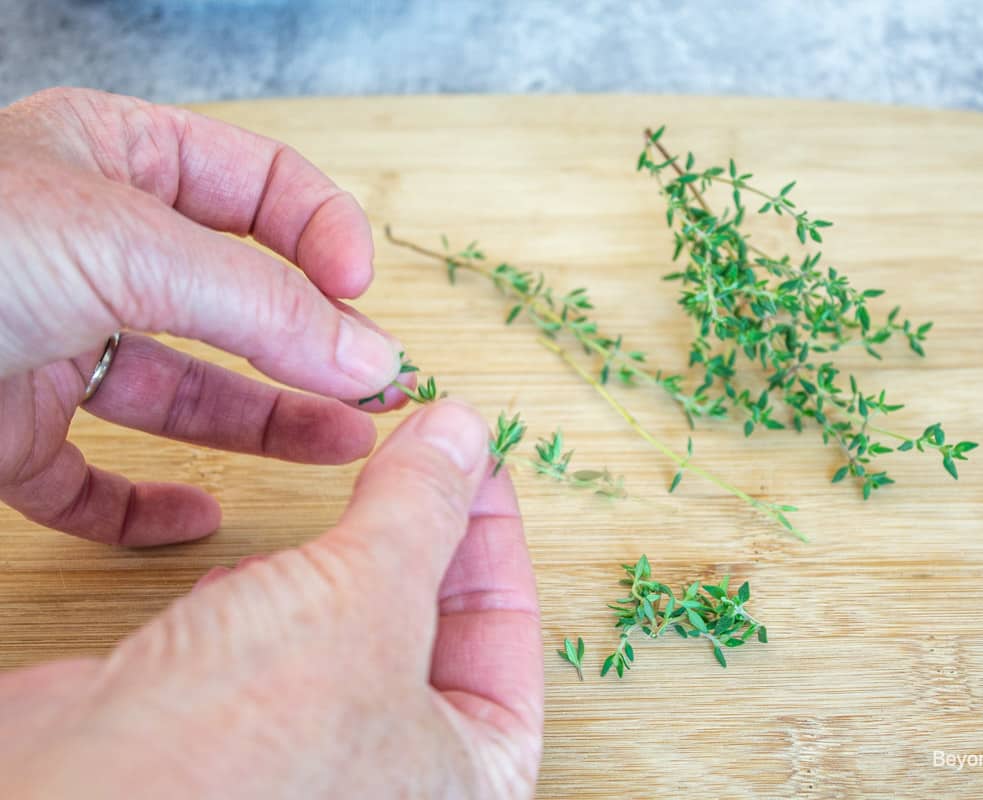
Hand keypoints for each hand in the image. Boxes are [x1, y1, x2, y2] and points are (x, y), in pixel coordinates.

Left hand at [0, 87, 409, 544]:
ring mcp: (46, 343)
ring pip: (181, 393)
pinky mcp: (2, 432)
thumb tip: (371, 356)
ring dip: (263, 425)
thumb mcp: (121, 244)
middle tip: (380, 391)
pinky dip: (142, 507)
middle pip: (234, 300)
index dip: (321, 233)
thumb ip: (262, 305)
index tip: (359, 294)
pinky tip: (195, 519)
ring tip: (341, 449)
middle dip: (312, 345)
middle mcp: (84, 251)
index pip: (256, 186)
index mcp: (111, 162)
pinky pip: (89, 477)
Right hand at [0, 400, 543, 797]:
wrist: (75, 796)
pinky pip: (276, 653)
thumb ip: (421, 509)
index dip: (494, 534)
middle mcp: (398, 777)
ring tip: (351, 502)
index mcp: (471, 775)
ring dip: (346, 564)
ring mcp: (311, 760)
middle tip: (418, 455)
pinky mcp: (231, 740)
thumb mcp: (365, 597)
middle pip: (435, 627)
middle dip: (421, 537)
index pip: (510, 633)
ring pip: (352, 632)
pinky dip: (269, 603)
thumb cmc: (243, 749)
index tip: (477, 461)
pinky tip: (250, 575)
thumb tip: (463, 433)